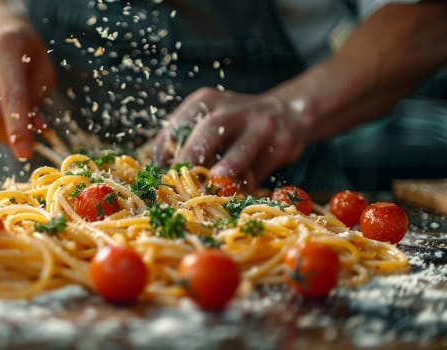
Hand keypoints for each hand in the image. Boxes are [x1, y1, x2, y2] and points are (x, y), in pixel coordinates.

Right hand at [0, 5, 54, 159]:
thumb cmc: (18, 48)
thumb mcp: (39, 64)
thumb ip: (39, 97)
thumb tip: (36, 129)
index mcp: (5, 45)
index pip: (12, 96)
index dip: (19, 129)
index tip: (25, 153)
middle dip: (8, 134)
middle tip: (22, 137)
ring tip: (5, 109)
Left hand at [151, 88, 311, 184]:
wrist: (289, 112)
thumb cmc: (236, 125)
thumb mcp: (211, 120)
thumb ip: (188, 141)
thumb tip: (160, 173)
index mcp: (206, 101)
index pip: (179, 123)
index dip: (165, 150)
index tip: (156, 173)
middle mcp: (232, 109)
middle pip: (210, 128)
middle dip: (193, 153)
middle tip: (179, 176)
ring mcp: (260, 124)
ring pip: (242, 146)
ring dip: (228, 165)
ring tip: (216, 180)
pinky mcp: (282, 142)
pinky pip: (263, 165)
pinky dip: (250, 182)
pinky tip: (239, 194)